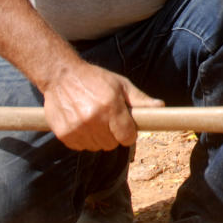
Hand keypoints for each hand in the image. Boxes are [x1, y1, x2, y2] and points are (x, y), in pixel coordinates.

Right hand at [42, 59, 162, 150]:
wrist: (61, 75)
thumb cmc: (95, 79)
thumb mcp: (121, 84)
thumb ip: (140, 100)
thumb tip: (161, 107)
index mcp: (110, 105)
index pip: (127, 137)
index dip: (128, 133)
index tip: (125, 126)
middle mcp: (93, 118)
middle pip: (112, 144)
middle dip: (113, 134)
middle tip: (107, 119)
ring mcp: (77, 127)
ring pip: (96, 147)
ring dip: (98, 138)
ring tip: (93, 119)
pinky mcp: (64, 134)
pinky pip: (81, 147)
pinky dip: (83, 139)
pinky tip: (81, 122)